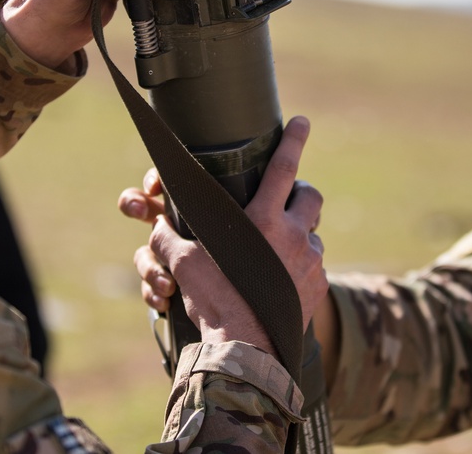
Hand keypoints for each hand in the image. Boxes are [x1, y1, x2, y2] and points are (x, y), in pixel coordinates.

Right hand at [118, 116, 326, 355]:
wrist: (246, 351)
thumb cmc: (215, 302)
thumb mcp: (185, 265)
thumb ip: (168, 239)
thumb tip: (154, 226)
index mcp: (264, 219)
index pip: (283, 167)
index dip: (293, 140)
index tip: (302, 121)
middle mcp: (294, 235)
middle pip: (310, 196)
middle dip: (301, 193)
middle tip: (287, 200)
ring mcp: (310, 262)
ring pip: (312, 235)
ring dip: (298, 235)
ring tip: (277, 249)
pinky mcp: (317, 287)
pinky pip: (313, 267)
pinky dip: (300, 267)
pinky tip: (282, 280)